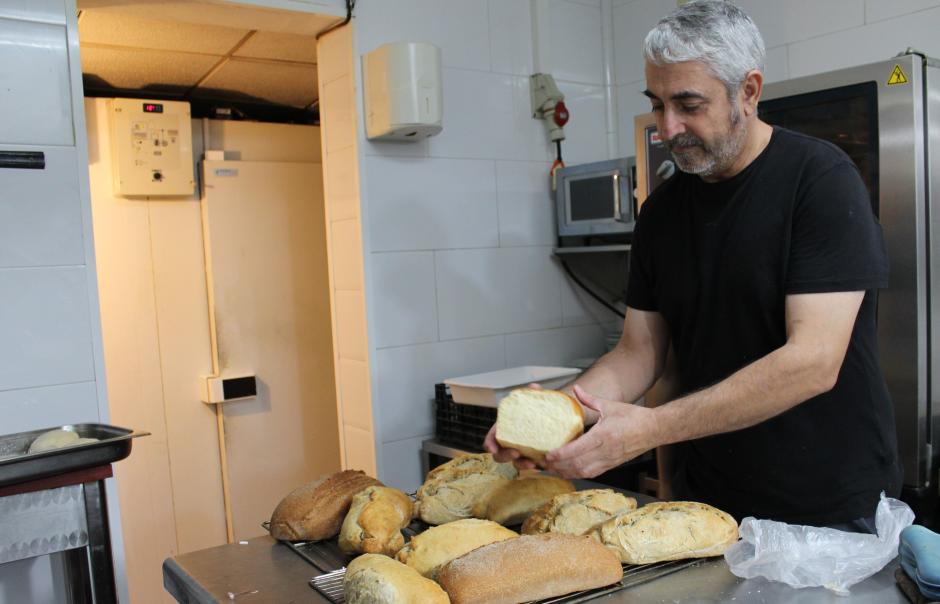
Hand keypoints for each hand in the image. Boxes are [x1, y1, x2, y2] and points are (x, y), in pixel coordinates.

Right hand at [481, 381, 544, 469]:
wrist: (559, 420)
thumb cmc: (543, 411)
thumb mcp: (539, 401)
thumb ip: (535, 394)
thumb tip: (533, 388)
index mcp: (508, 428)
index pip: (492, 437)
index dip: (489, 443)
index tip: (492, 448)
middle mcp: (513, 442)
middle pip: (500, 454)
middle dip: (505, 455)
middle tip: (516, 452)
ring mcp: (523, 452)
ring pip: (515, 463)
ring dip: (521, 464)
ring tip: (532, 463)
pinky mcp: (535, 458)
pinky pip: (531, 465)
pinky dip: (535, 466)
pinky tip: (543, 464)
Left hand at [543, 385, 660, 478]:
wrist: (654, 429)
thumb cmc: (634, 417)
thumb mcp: (610, 405)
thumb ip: (590, 399)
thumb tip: (576, 389)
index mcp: (604, 435)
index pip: (578, 449)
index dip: (561, 454)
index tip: (548, 455)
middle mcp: (606, 451)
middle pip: (577, 464)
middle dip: (558, 466)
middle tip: (543, 464)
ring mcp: (609, 460)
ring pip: (584, 471)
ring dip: (566, 472)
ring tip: (552, 469)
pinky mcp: (612, 464)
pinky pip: (592, 473)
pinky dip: (578, 474)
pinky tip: (568, 471)